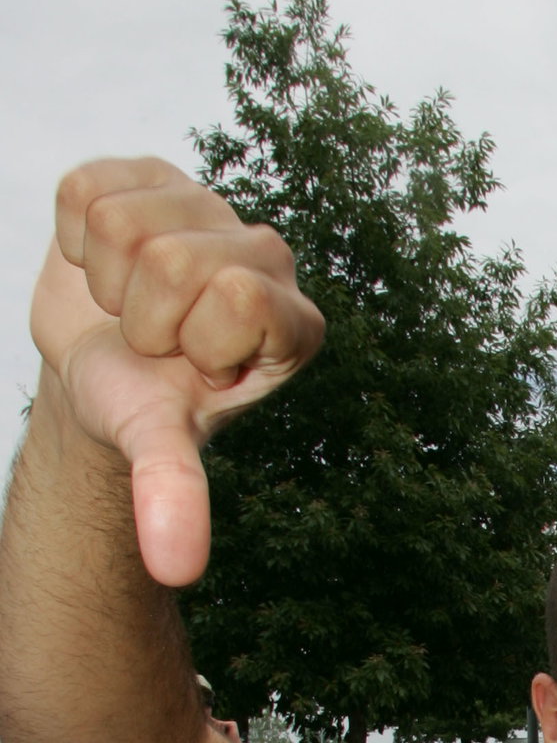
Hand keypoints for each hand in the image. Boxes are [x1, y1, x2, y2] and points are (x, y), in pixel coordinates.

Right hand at [31, 158, 324, 587]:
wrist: (96, 368)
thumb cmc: (144, 406)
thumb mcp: (158, 447)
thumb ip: (175, 494)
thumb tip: (174, 568)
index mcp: (295, 318)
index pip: (240, 296)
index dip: (190, 340)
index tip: (190, 371)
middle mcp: (267, 254)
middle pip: (174, 259)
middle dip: (142, 317)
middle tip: (153, 344)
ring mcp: (210, 207)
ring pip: (124, 221)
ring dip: (107, 279)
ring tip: (131, 308)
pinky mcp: (150, 174)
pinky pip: (87, 188)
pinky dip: (75, 237)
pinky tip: (104, 267)